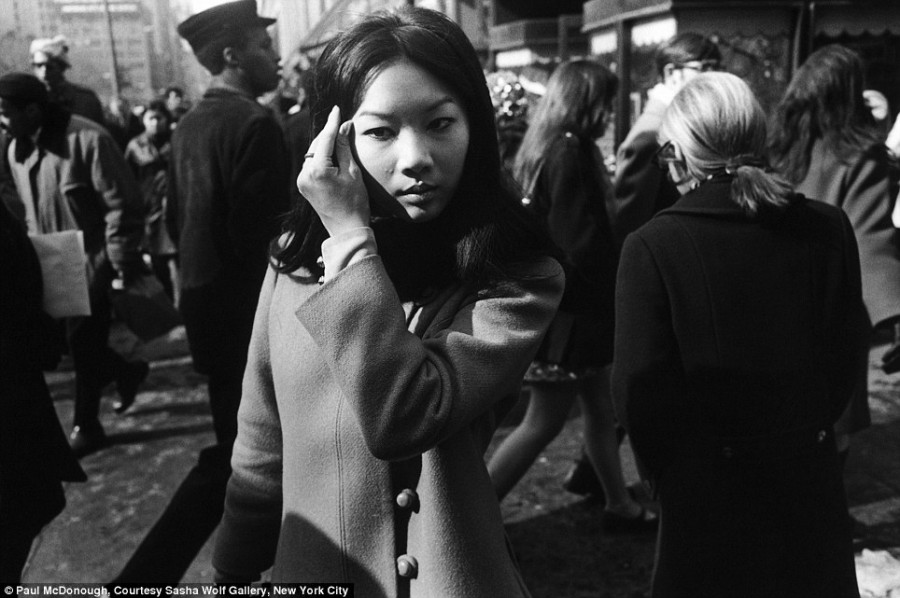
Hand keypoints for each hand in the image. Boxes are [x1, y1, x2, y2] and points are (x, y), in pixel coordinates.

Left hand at [297, 105, 369, 236]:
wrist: (347, 229)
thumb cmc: (355, 202)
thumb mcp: (353, 172)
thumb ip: (345, 147)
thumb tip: (343, 126)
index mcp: (318, 170)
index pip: (325, 139)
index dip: (332, 123)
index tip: (336, 109)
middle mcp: (305, 174)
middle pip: (317, 145)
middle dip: (329, 135)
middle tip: (342, 125)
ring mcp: (302, 181)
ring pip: (313, 154)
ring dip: (325, 147)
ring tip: (340, 143)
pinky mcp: (303, 186)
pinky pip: (312, 165)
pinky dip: (321, 159)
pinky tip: (333, 157)